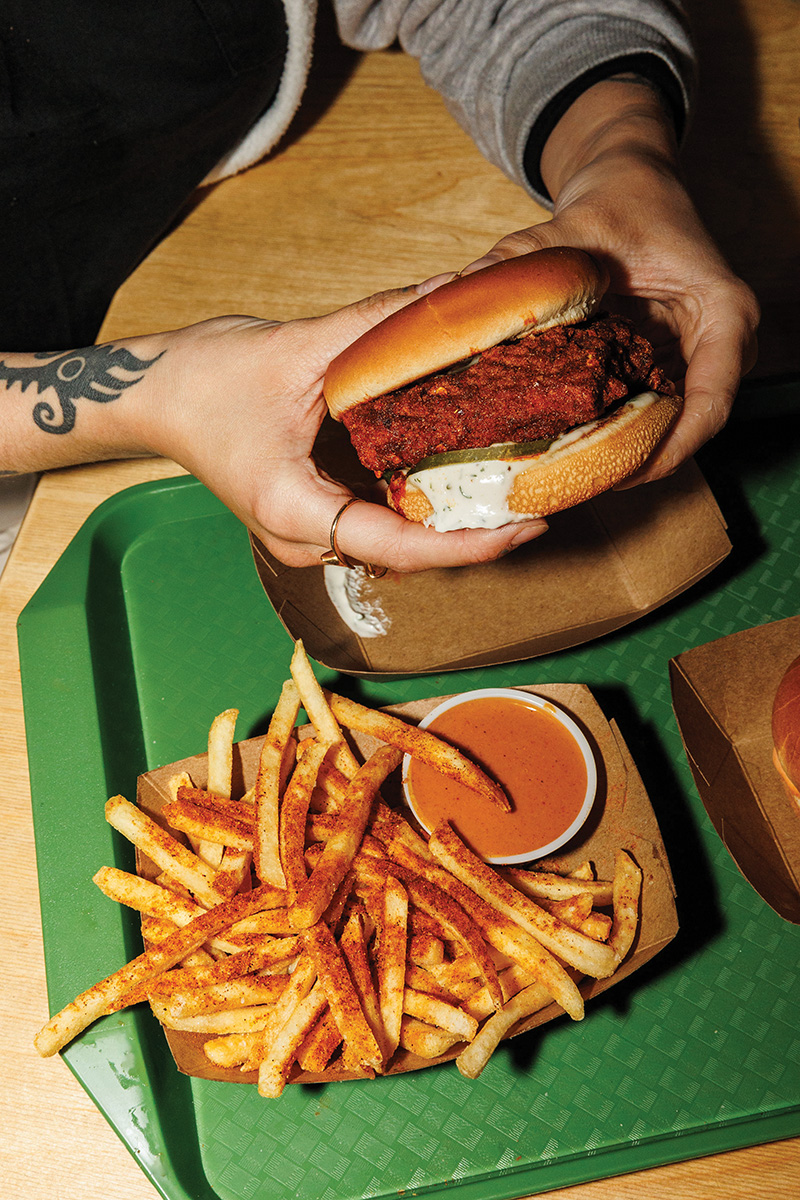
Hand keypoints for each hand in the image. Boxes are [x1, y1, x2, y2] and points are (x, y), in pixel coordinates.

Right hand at [148, 288, 546, 570]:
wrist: (154, 398)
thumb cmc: (204, 382)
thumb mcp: (294, 349)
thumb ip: (373, 325)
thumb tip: (446, 295)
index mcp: (296, 510)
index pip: (402, 546)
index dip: (472, 543)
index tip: (529, 523)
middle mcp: (303, 539)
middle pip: (407, 555)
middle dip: (476, 535)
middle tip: (543, 498)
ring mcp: (305, 536)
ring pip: (396, 546)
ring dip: (453, 525)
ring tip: (517, 491)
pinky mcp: (311, 519)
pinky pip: (378, 525)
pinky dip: (424, 508)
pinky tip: (463, 477)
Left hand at [464, 79, 759, 484]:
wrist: (627, 177)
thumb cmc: (622, 195)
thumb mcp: (571, 226)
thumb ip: (517, 262)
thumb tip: (447, 295)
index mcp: (721, 312)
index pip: (711, 403)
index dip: (669, 450)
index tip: (619, 475)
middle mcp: (717, 344)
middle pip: (688, 429)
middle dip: (633, 465)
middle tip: (572, 489)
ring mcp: (692, 360)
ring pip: (666, 429)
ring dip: (619, 456)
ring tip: (561, 481)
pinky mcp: (663, 365)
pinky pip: (644, 411)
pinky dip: (608, 433)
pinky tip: (562, 449)